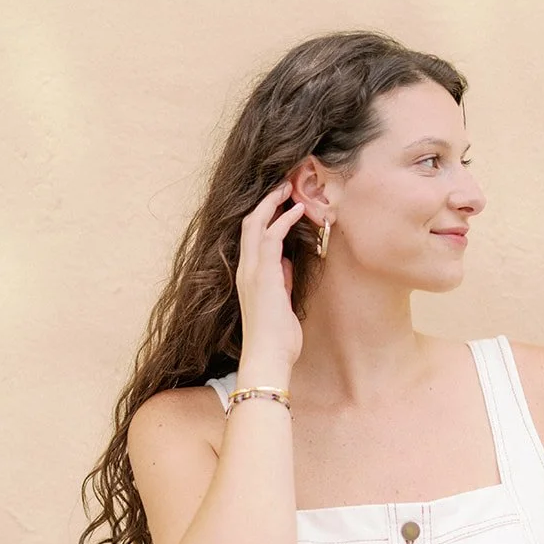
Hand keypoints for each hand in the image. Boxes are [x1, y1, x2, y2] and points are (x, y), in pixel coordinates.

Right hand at [235, 180, 305, 373]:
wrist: (268, 357)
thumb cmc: (276, 338)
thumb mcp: (281, 303)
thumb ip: (281, 282)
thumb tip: (287, 265)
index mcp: (248, 277)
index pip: (252, 237)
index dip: (265, 216)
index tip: (281, 203)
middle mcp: (245, 270)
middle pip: (250, 223)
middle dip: (267, 202)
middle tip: (284, 186)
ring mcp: (252, 271)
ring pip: (256, 224)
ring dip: (274, 203)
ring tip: (289, 188)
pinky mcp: (263, 274)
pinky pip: (271, 237)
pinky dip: (284, 220)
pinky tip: (297, 210)